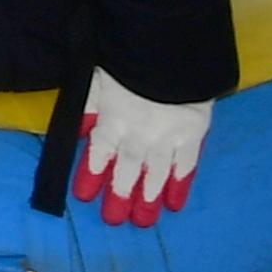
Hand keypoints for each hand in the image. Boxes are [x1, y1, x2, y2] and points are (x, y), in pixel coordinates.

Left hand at [75, 71, 211, 225]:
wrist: (171, 50)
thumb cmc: (128, 59)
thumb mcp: (96, 78)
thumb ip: (87, 107)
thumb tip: (78, 132)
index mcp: (113, 120)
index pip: (99, 153)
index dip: (91, 174)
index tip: (84, 197)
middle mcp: (138, 135)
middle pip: (127, 170)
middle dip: (119, 195)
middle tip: (114, 220)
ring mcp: (167, 138)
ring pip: (155, 174)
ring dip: (148, 199)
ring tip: (142, 222)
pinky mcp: (193, 135)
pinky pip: (186, 166)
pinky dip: (180, 185)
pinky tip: (175, 204)